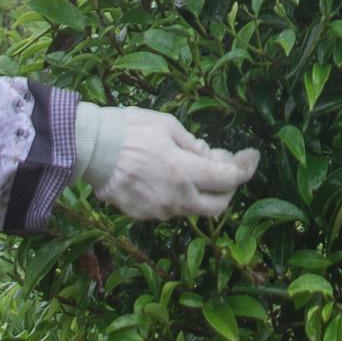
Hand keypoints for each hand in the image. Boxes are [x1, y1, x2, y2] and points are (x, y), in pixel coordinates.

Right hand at [74, 104, 259, 221]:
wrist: (90, 149)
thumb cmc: (129, 130)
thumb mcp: (168, 125)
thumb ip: (193, 145)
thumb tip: (207, 155)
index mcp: (184, 173)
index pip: (229, 180)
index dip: (246, 168)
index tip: (251, 156)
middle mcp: (176, 198)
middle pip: (218, 206)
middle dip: (227, 188)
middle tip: (222, 167)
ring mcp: (158, 210)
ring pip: (192, 208)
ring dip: (199, 190)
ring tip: (189, 165)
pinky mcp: (142, 215)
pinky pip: (170, 208)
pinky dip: (177, 194)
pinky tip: (167, 175)